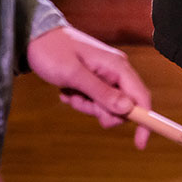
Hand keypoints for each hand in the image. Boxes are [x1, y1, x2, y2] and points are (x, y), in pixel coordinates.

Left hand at [28, 26, 152, 147]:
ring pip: (106, 106)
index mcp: (117, 66)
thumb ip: (101, 92)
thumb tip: (127, 109)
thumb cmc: (53, 51)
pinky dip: (81, 101)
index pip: (141, 96)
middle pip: (122, 106)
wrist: (36, 38)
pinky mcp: (96, 79)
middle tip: (79, 101)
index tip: (139, 144)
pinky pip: (95, 101)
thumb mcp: (74, 74)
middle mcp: (116, 70)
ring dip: (86, 106)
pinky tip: (67, 89)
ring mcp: (106, 75)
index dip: (144, 120)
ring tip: (69, 92)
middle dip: (100, 111)